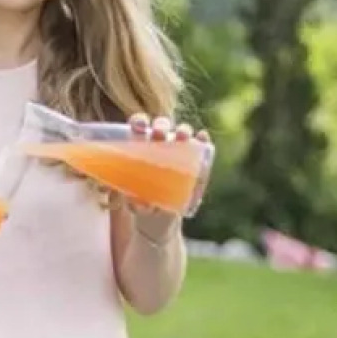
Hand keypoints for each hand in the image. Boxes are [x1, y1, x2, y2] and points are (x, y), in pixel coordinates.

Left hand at [123, 113, 208, 240]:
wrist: (160, 216)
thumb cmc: (141, 199)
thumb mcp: (133, 200)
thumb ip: (133, 201)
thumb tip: (138, 204)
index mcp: (140, 145)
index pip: (139, 126)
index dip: (139, 122)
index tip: (138, 127)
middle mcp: (160, 143)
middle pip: (161, 127)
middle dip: (161, 126)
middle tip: (159, 133)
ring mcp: (179, 151)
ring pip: (182, 133)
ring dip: (183, 130)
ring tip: (182, 136)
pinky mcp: (195, 161)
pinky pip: (201, 146)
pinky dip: (203, 139)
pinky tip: (202, 137)